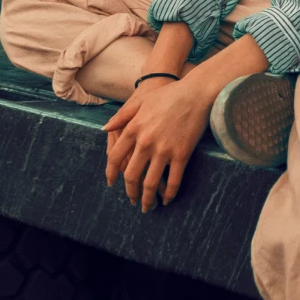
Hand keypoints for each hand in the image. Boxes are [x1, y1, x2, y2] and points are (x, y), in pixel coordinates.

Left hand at [104, 76, 213, 210]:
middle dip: (130, 192)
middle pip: (131, 176)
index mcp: (132, 130)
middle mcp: (145, 143)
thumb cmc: (167, 95)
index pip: (115, 158)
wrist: (195, 93)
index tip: (111, 183)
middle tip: (132, 200)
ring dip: (147, 199)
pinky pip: (173, 180)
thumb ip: (121, 117)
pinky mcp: (181, 154)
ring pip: (150, 183)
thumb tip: (105, 129)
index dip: (111, 174)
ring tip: (148, 206)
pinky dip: (169, 194)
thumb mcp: (139, 102)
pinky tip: (167, 200)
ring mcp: (163, 150)